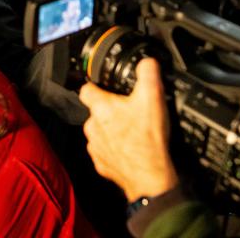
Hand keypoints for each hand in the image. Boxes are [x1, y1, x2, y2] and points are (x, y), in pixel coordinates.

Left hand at [79, 58, 178, 201]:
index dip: (96, 85)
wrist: (150, 176)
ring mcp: (95, 147)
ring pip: (99, 132)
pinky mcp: (101, 164)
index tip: (104, 87)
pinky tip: (130, 149)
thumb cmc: (148, 139)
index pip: (86, 89)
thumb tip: (146, 62)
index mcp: (101, 108)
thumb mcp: (153, 98)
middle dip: (110, 111)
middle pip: (96, 112)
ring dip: (111, 131)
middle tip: (129, 113)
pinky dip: (115, 150)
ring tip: (132, 133)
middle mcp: (92, 127)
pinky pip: (105, 152)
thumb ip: (148, 74)